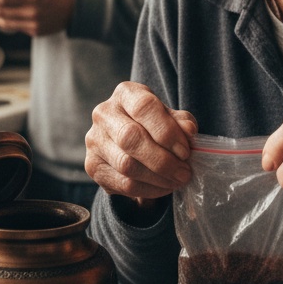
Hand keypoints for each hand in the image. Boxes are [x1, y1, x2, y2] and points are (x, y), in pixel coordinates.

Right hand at [85, 82, 197, 202]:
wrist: (129, 143)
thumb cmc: (154, 125)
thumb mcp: (171, 118)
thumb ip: (181, 122)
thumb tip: (189, 131)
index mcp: (125, 93)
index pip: (144, 107)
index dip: (167, 131)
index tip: (186, 151)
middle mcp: (104, 113)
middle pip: (131, 138)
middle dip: (164, 160)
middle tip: (184, 173)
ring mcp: (94, 140)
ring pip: (127, 165)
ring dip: (158, 178)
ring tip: (177, 181)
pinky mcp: (93, 166)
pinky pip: (123, 183)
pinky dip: (149, 189)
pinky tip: (163, 187)